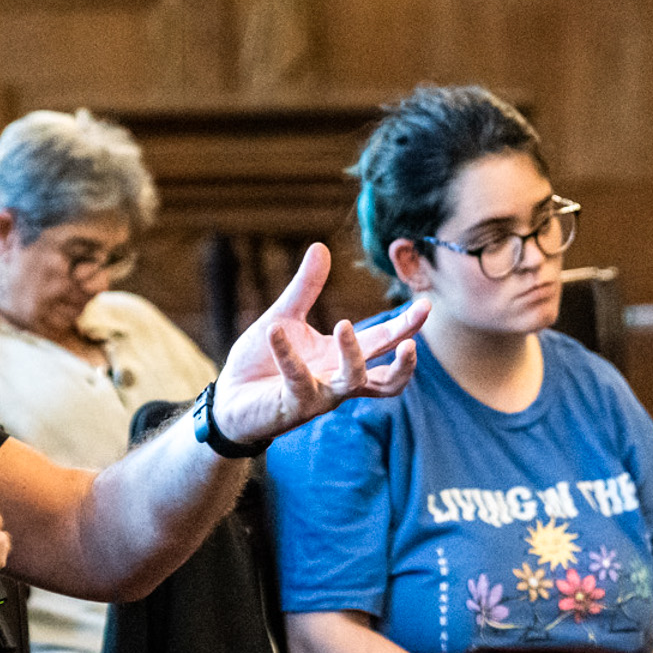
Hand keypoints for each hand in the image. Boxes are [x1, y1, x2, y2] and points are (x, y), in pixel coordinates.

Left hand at [208, 243, 428, 448]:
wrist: (227, 399)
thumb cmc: (260, 362)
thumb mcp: (285, 316)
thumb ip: (306, 287)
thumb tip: (321, 246)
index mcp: (340, 359)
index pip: (383, 342)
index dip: (406, 326)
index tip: (425, 304)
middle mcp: (338, 382)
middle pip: (385, 376)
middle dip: (403, 354)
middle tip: (415, 332)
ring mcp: (320, 398)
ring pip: (352, 382)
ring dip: (352, 355)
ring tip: (343, 324)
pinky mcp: (293, 406)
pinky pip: (298, 379)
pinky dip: (287, 353)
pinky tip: (274, 330)